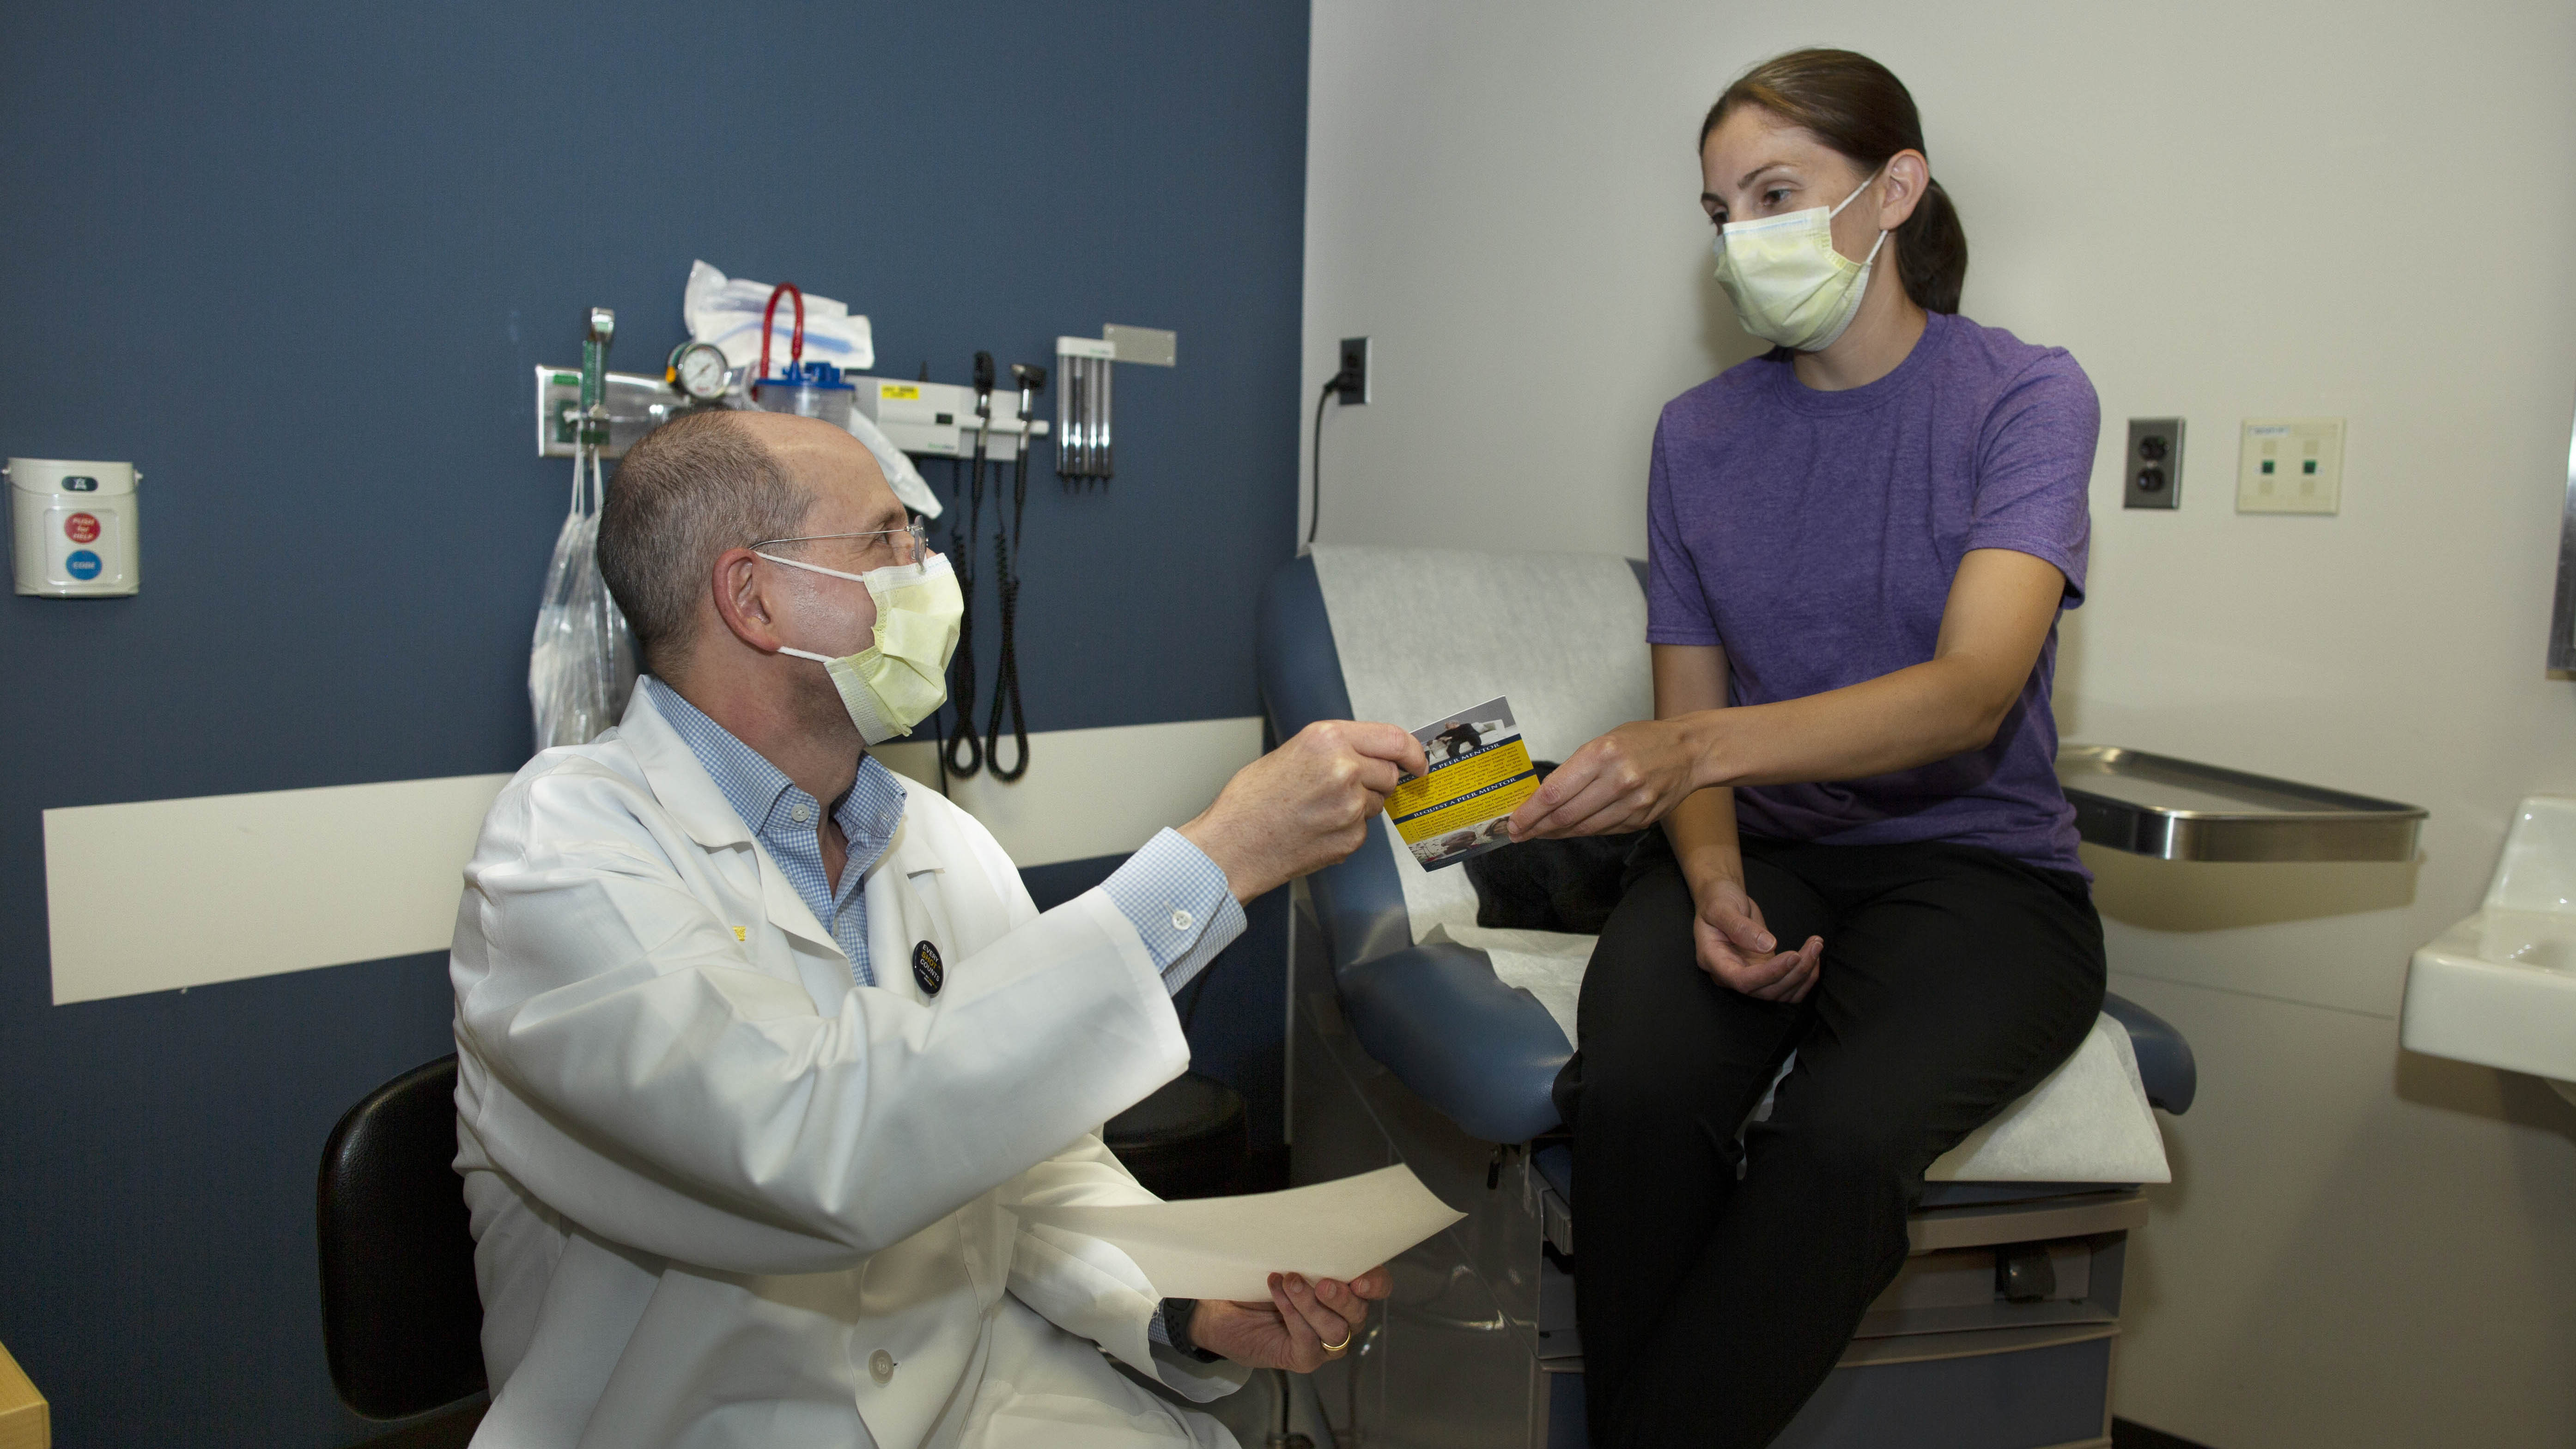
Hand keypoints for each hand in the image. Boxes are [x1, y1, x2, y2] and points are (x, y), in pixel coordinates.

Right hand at [1181, 722, 1427, 901]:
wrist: (1231, 846)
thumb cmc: (1250, 802)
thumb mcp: (1291, 752)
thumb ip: (1334, 748)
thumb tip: (1370, 754)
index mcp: (1327, 739)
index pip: (1394, 739)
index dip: (1413, 752)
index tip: (1418, 762)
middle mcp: (1343, 768)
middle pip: (1389, 773)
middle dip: (1375, 780)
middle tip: (1343, 789)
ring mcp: (1350, 806)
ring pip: (1378, 802)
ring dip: (1360, 805)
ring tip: (1319, 809)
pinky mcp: (1351, 838)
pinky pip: (1363, 829)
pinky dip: (1347, 829)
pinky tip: (1317, 829)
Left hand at [1188, 1268, 1391, 1371]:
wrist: (1221, 1305)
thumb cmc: (1257, 1277)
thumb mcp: (1284, 1254)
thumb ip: (1306, 1248)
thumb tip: (1315, 1227)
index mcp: (1346, 1287)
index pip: (1378, 1286)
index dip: (1376, 1283)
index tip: (1360, 1280)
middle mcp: (1342, 1317)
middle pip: (1359, 1312)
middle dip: (1341, 1297)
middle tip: (1321, 1282)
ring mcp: (1325, 1342)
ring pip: (1335, 1330)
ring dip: (1311, 1305)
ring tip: (1289, 1282)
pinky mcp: (1304, 1358)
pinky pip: (1309, 1344)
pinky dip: (1293, 1317)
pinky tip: (1277, 1297)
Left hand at [1507, 718, 1705, 839]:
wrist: (1689, 751)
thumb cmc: (1642, 740)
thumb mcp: (1604, 741)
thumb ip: (1575, 769)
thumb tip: (1542, 797)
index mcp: (1602, 754)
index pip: (1554, 792)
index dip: (1529, 812)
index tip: (1514, 822)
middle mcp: (1617, 780)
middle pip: (1565, 815)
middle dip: (1537, 827)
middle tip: (1519, 833)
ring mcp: (1632, 803)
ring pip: (1583, 828)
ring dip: (1557, 833)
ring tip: (1540, 833)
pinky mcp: (1642, 819)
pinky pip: (1604, 831)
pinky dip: (1583, 831)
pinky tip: (1570, 830)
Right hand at [1691, 874, 1819, 1001]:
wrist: (1720, 900)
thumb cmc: (1717, 900)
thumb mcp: (1722, 908)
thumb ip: (1740, 927)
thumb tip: (1769, 945)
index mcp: (1714, 961)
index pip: (1742, 981)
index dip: (1769, 974)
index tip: (1794, 955)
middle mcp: (1730, 975)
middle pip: (1765, 991)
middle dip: (1795, 972)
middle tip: (1815, 945)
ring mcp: (1748, 976)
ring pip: (1779, 993)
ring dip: (1803, 976)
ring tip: (1816, 946)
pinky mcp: (1764, 973)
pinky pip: (1786, 988)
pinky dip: (1804, 979)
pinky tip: (1813, 957)